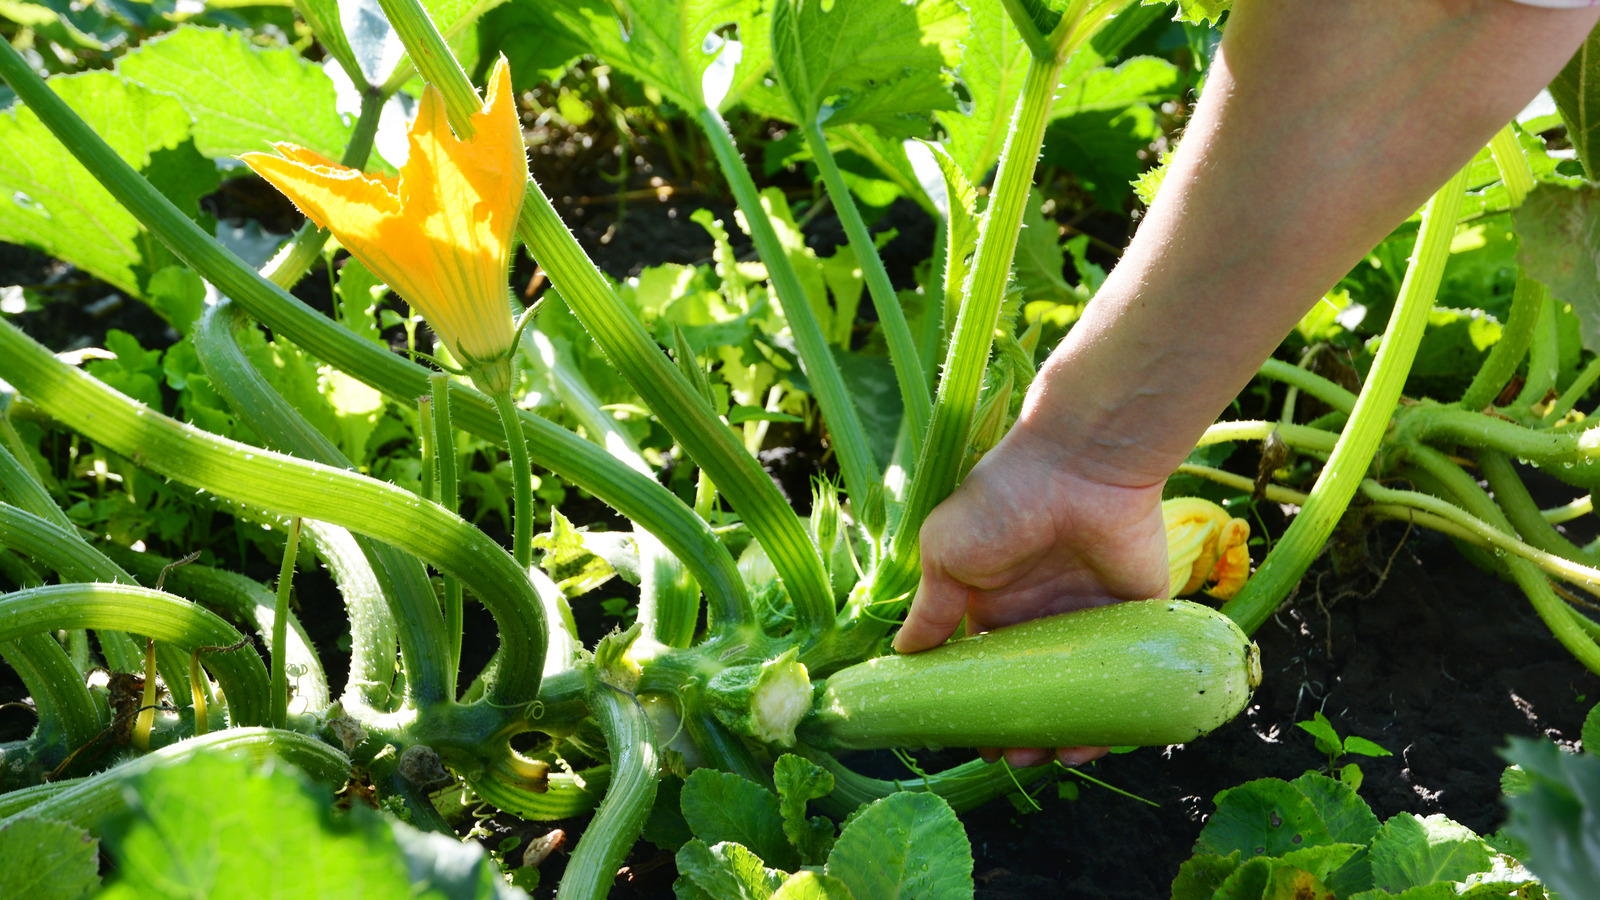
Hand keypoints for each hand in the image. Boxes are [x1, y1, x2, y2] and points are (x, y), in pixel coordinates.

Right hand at [893, 424, 1170, 767]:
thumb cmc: (1002, 502)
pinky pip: (1129, 675)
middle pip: (1035, 685)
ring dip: (1064, 729)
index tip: (967, 739)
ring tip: (1047, 760)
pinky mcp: (1138, 614)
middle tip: (1010, 759)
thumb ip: (931, 609)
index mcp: (997, 600)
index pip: (986, 666)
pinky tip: (1092, 743)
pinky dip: (1113, 713)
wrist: (1079, 464)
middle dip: (1021, 726)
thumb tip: (902, 656)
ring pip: (1081, 689)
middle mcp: (1044, 613)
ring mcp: (1092, 616)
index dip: (977, 703)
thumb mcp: (947, 552)